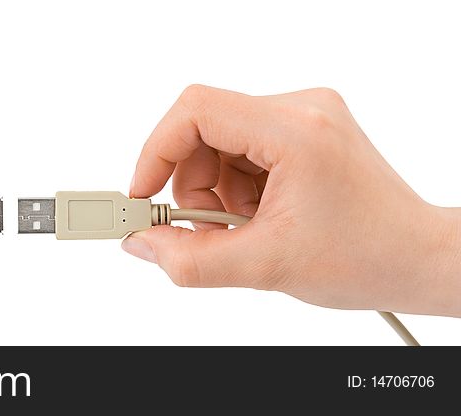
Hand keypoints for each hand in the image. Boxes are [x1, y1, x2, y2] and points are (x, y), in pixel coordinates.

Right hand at [122, 85, 460, 316]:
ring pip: (218, 142)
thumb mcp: (266, 267)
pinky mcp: (302, 130)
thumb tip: (143, 244)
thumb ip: (191, 260)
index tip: (143, 193)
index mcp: (296, 130)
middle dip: (193, 185)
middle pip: (203, 129)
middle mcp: (302, 109)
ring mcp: (304, 116)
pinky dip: (234, 187)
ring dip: (215, 191)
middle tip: (209, 228)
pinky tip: (259, 215)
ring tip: (246, 227)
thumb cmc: (368, 257)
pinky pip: (239, 149)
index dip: (156, 150)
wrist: (416, 259)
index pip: (197, 110)